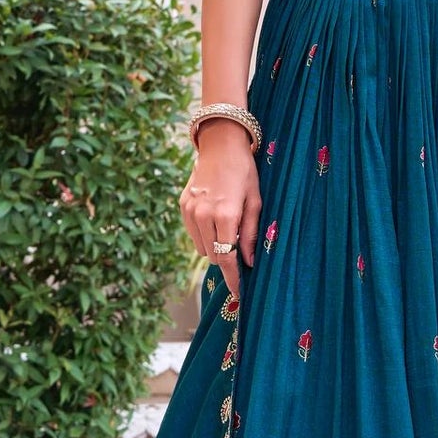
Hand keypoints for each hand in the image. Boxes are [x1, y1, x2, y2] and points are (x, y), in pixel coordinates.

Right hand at [180, 121, 260, 304]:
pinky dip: (204, 234)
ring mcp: (189, 211)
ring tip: (228, 226)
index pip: (227, 257)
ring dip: (214, 246)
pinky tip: (215, 218)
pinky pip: (193, 234)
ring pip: (201, 248)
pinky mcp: (182, 206)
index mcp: (225, 214)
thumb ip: (251, 232)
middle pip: (213, 255)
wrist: (220, 144)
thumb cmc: (244, 171)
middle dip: (227, 257)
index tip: (240, 294)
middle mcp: (203, 214)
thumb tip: (250, 261)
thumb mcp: (255, 200)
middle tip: (240, 246)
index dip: (233, 278)